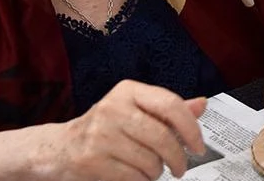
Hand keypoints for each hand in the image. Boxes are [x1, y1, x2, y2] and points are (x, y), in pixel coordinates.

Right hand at [53, 79, 206, 179]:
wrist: (61, 148)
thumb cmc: (105, 128)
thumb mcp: (135, 110)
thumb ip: (168, 110)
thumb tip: (202, 104)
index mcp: (127, 91)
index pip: (170, 104)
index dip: (191, 128)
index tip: (198, 146)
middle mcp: (112, 109)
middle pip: (162, 137)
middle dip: (177, 158)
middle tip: (180, 167)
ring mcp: (100, 135)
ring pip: (150, 161)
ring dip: (156, 171)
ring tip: (150, 168)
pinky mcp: (92, 161)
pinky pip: (134, 177)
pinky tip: (136, 175)